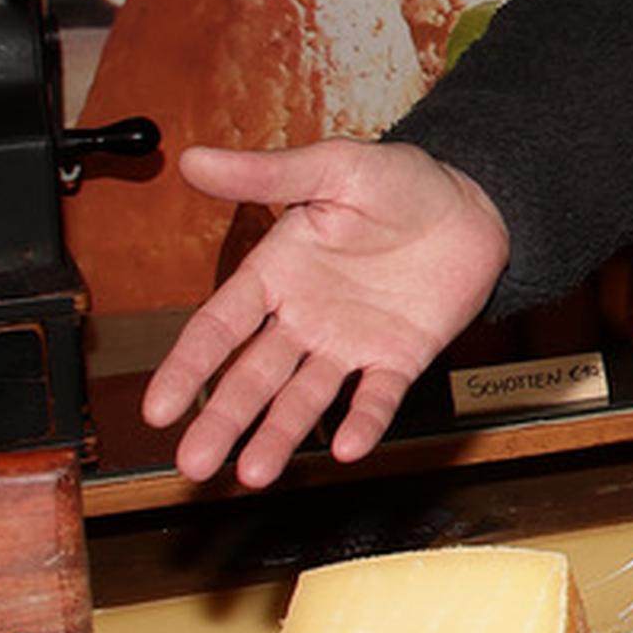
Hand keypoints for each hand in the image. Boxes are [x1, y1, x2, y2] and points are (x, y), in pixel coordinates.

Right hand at [139, 139, 510, 489]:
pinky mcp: (399, 357)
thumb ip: (269, 175)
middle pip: (252, 378)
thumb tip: (195, 159)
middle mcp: (304, 318)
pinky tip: (348, 448)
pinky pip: (377, 395)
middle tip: (193, 465)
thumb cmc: (400, 183)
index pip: (218, 329)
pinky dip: (363, 421)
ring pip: (304, 397)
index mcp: (275, 275)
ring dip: (279, 435)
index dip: (187, 368)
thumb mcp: (335, 168)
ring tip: (253, 474)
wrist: (476, 202)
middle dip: (222, 421)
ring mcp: (349, 342)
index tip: (157, 409)